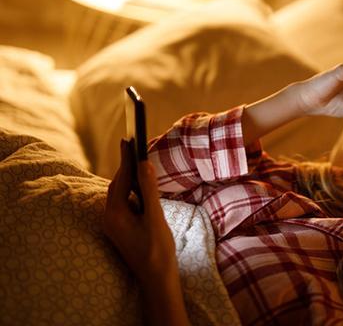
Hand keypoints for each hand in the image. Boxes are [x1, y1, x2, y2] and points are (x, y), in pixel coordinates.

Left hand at [103, 140, 177, 285]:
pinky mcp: (120, 229)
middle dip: (126, 167)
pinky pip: (123, 204)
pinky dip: (131, 192)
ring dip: (128, 179)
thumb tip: (145, 164)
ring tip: (138, 162)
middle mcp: (109, 218)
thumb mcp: (156, 218)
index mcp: (115, 214)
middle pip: (117, 186)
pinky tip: (140, 188)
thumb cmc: (158, 250)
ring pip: (119, 195)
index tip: (128, 139)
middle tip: (133, 145)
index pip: (120, 180)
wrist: (156, 278)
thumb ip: (150, 190)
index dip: (126, 159)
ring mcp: (113, 225)